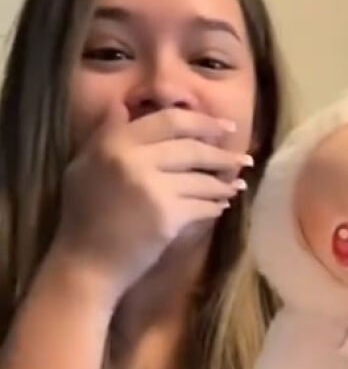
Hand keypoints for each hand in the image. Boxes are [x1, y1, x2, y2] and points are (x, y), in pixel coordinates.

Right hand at [53, 105, 249, 304]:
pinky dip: (215, 206)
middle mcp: (135, 159)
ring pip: (201, 178)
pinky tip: (222, 206)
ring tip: (237, 185)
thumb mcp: (85, 165)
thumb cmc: (83, 215)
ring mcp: (153, 188)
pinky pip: (202, 205)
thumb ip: (106, 134)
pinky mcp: (167, 216)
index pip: (168, 120)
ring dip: (224, 182)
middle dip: (221, 153)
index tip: (224, 126)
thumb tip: (122, 106)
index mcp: (115, 143)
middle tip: (243, 157)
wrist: (86, 263)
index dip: (202, 121)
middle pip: (191, 147)